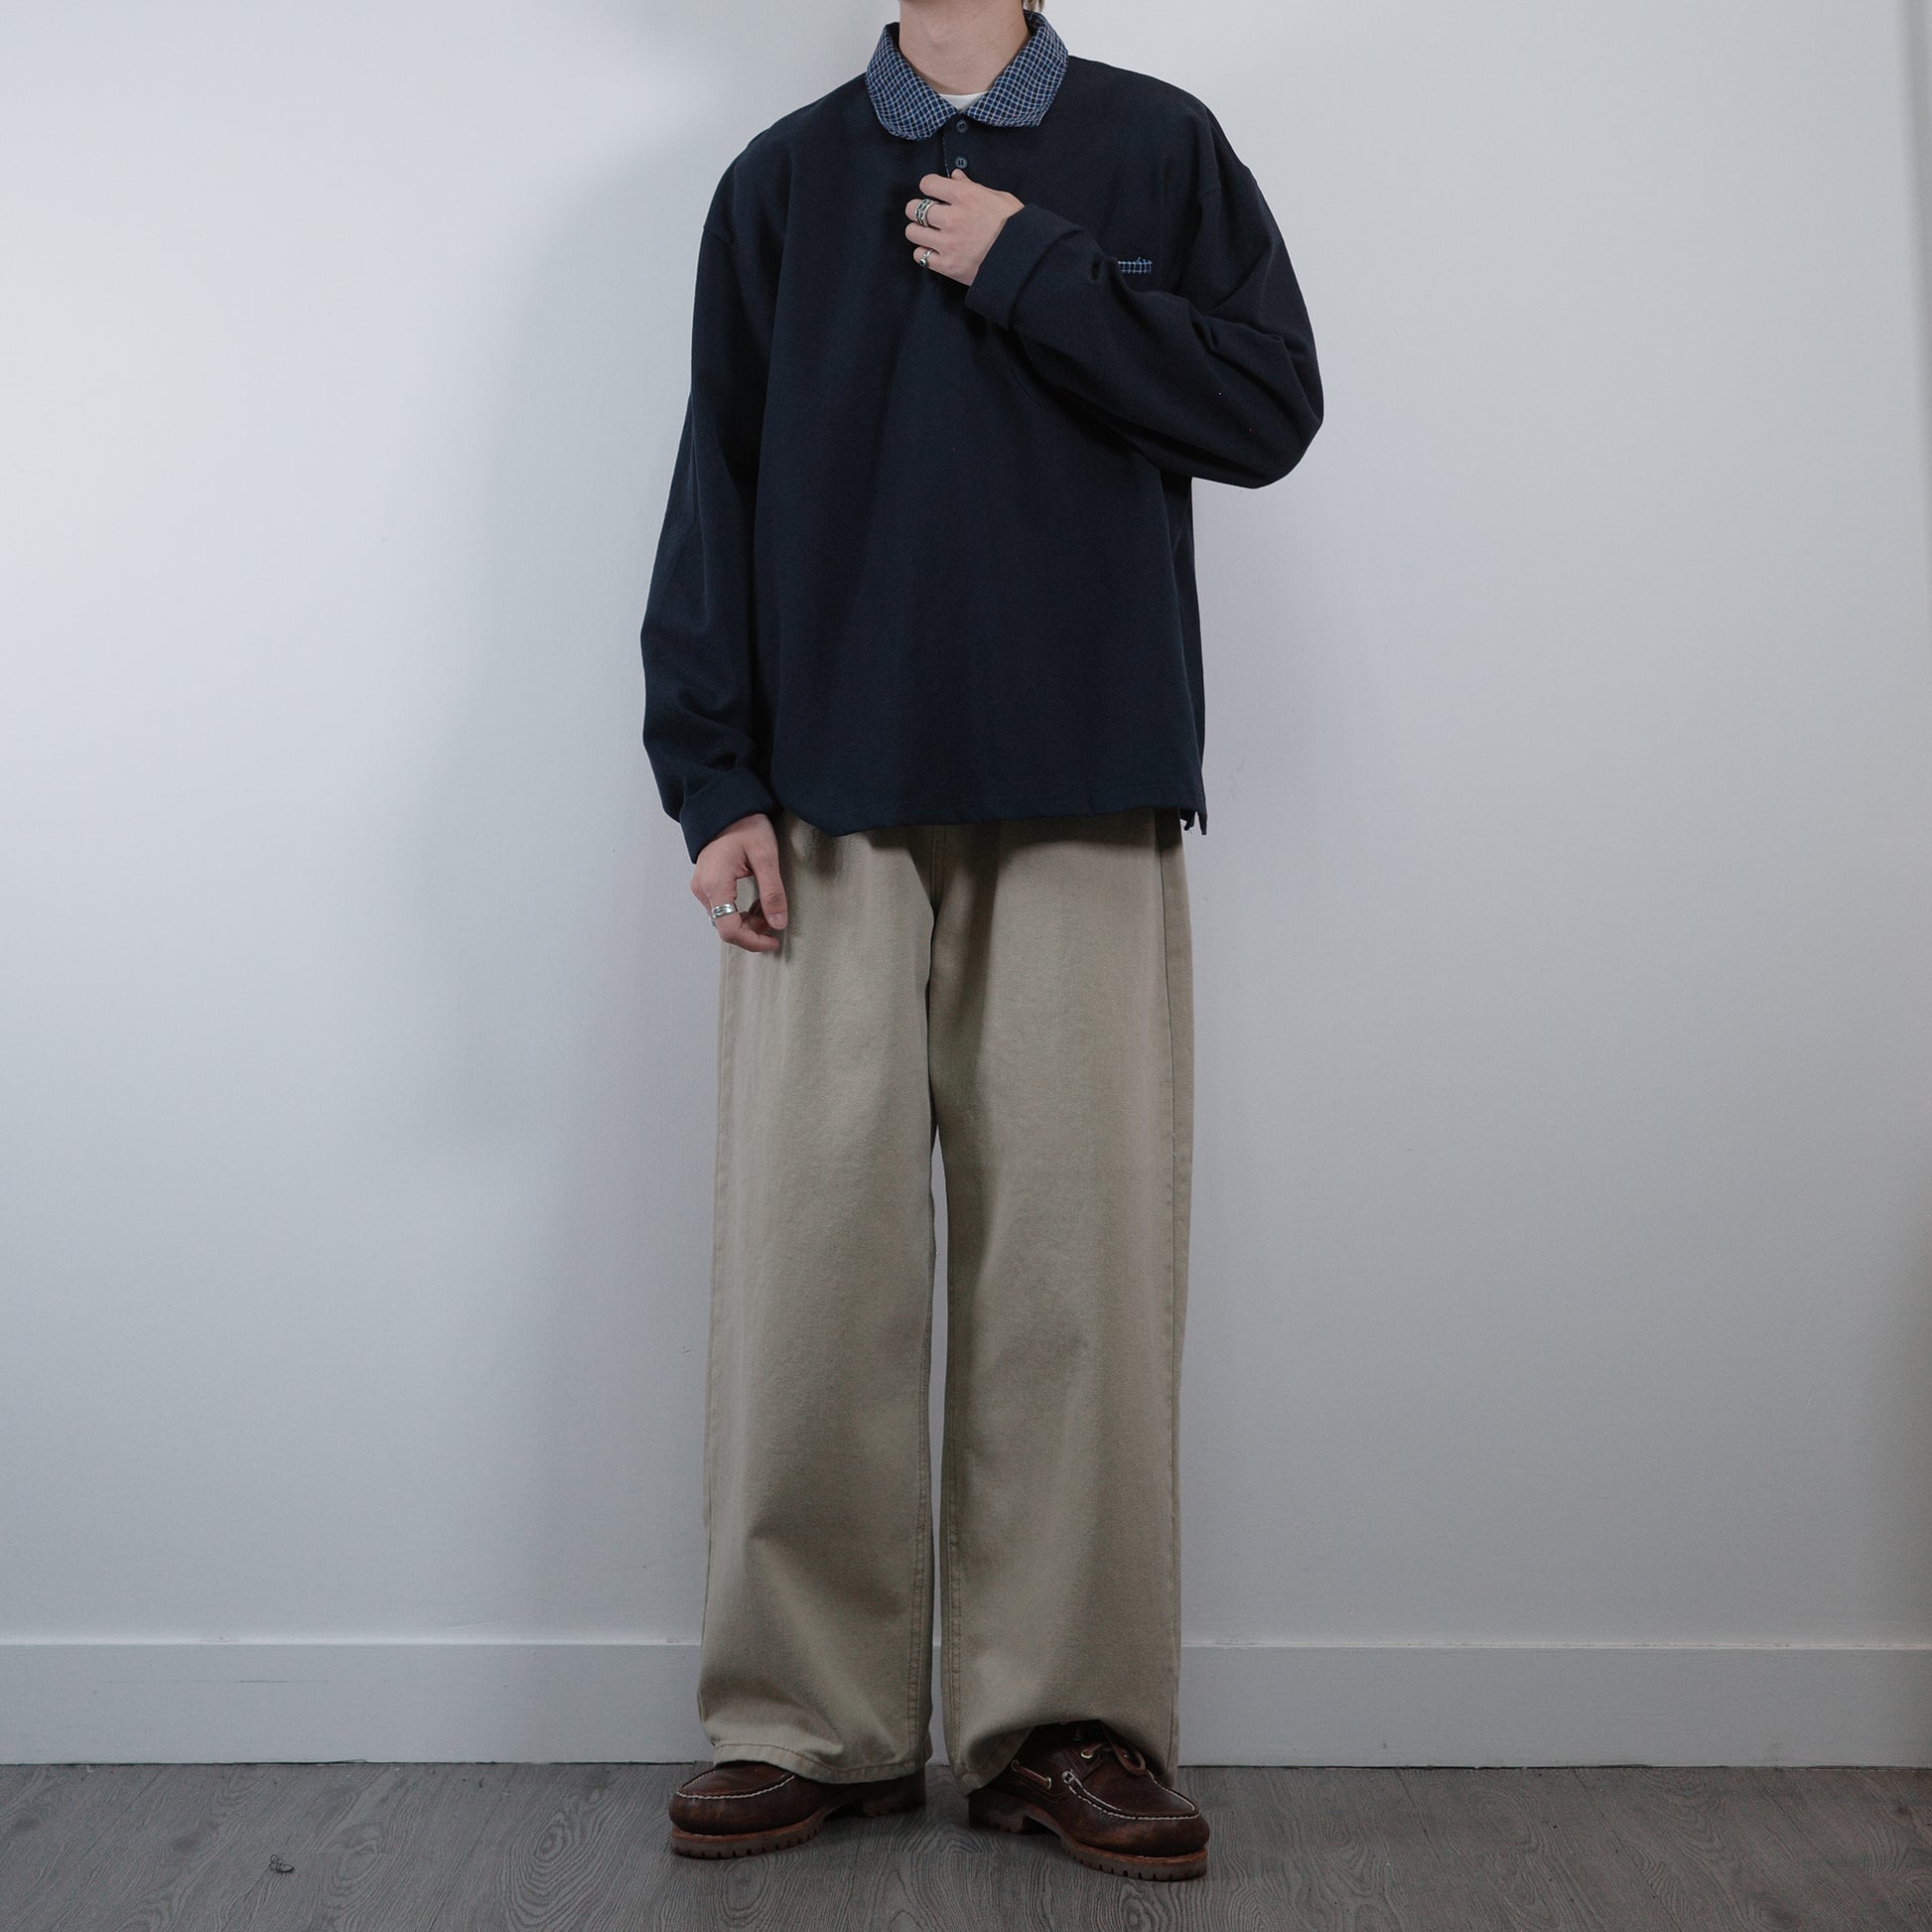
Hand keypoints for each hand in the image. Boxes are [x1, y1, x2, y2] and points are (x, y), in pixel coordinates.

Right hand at [693, 813, 788, 952]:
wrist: (727, 806)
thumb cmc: (746, 825)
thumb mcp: (765, 857)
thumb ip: (772, 892)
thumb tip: (779, 924)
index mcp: (715, 884)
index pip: (729, 929)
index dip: (753, 941)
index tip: (774, 941)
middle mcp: (703, 889)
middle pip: (726, 927)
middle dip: (753, 930)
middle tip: (775, 917)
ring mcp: (702, 887)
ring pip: (724, 920)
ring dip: (748, 921)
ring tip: (769, 907)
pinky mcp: (706, 884)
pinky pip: (722, 908)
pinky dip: (741, 911)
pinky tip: (757, 902)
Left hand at [903, 168, 1023, 285]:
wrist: (1023, 259)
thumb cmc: (1015, 226)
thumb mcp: (998, 197)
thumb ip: (972, 186)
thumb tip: (955, 176)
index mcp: (965, 196)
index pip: (927, 184)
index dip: (929, 187)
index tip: (933, 193)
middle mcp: (952, 218)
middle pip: (914, 208)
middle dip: (918, 210)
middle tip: (927, 215)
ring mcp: (948, 243)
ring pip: (912, 232)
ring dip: (918, 231)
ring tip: (929, 234)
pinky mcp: (948, 265)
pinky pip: (920, 256)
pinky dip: (924, 253)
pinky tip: (934, 251)